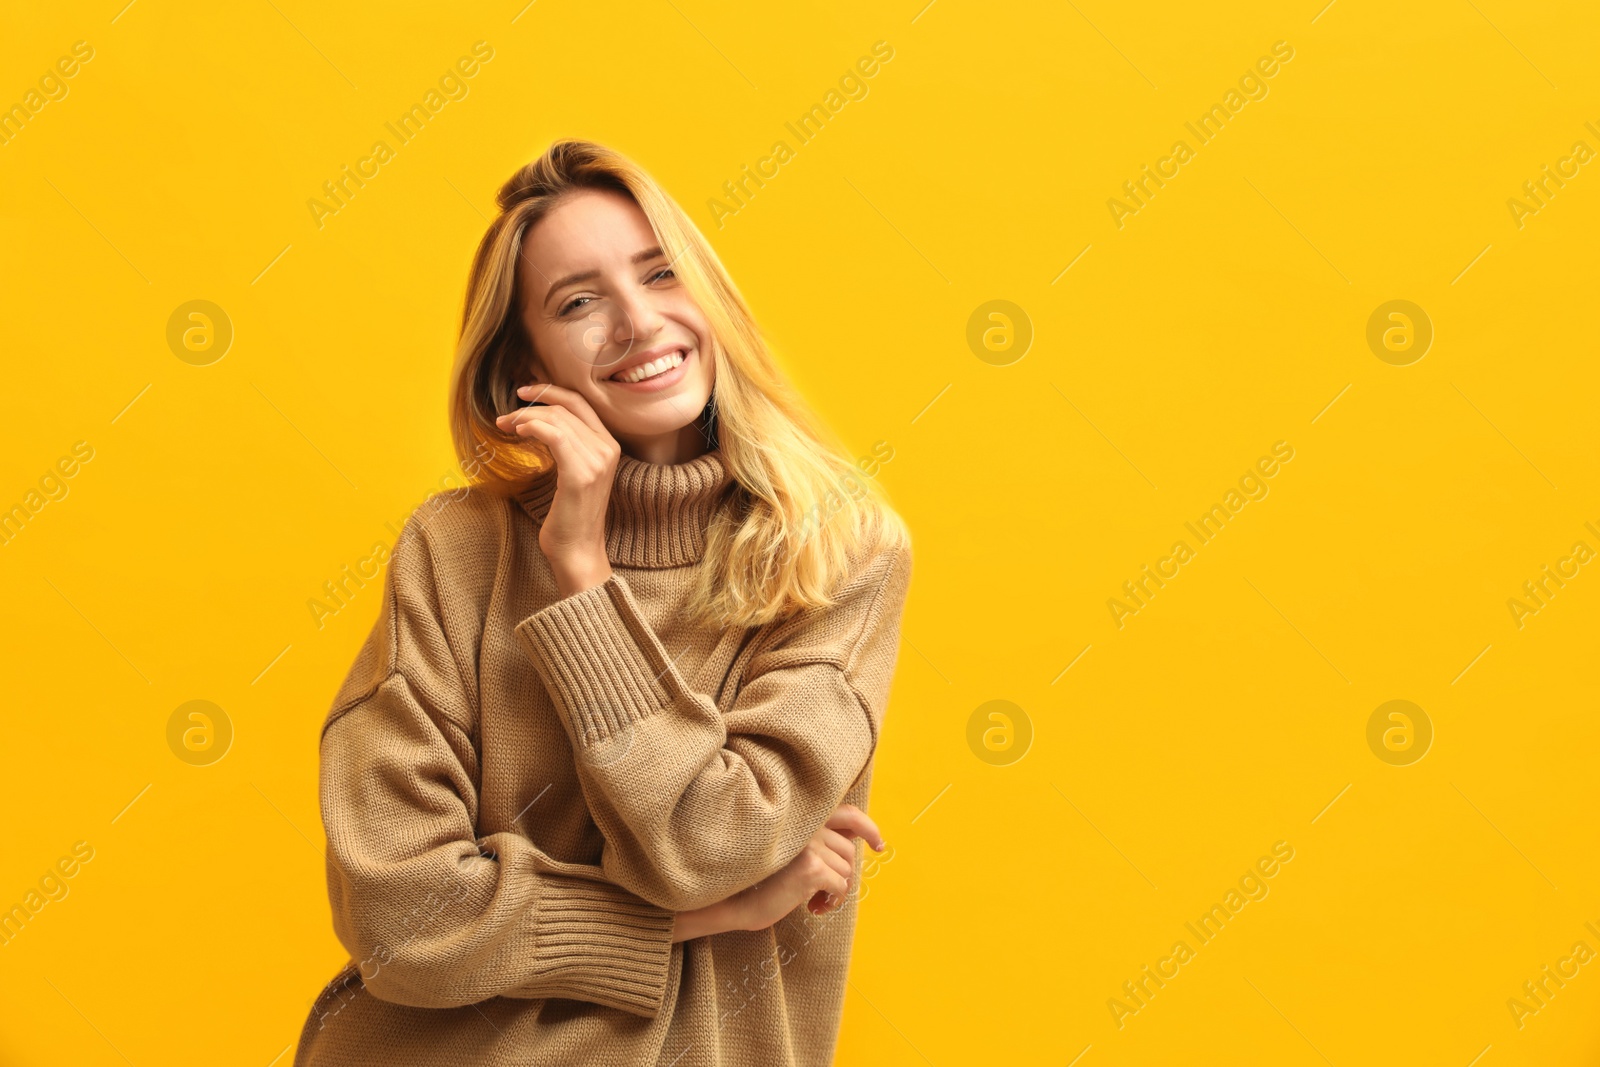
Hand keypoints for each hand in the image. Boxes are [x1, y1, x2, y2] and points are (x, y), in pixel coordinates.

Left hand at [494, 382, 619, 595]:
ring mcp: (597, 461)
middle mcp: (608, 449)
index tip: (524, 392)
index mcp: (610, 445)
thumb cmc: (568, 517)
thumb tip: (535, 421)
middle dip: (532, 405)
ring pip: (557, 419)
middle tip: (506, 416)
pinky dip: (532, 427)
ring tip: (505, 427)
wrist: (576, 551)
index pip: (581, 402)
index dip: (551, 391)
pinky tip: (518, 433)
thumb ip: (564, 446)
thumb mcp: (570, 473)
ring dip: (525, 418)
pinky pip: (554, 435)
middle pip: (567, 407)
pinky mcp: (580, 474)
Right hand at [735, 803, 886, 930]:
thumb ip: (822, 841)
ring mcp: (811, 844)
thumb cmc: (766, 880)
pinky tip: (813, 908)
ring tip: (812, 901)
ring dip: (835, 891)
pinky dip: (832, 901)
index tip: (879, 845)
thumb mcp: (795, 853)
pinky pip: (841, 887)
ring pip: (846, 871)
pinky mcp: (812, 867)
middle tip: (828, 893)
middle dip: (844, 874)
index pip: (849, 814)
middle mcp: (808, 826)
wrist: (740, 901)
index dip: (869, 828)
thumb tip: (858, 841)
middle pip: (848, 851)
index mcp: (805, 819)